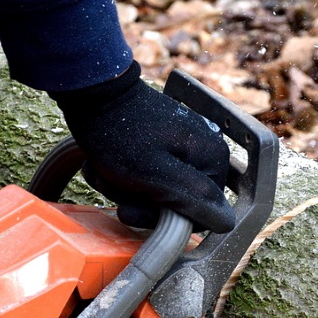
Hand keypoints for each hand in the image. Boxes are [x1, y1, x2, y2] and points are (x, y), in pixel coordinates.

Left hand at [50, 61, 234, 232]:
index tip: (133, 208)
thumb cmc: (120, 136)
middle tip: (115, 186)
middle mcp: (203, 152)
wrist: (90, 94)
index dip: (165, 219)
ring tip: (105, 171)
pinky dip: (121, 177)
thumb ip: (194, 199)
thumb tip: (227, 223)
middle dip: (139, 201)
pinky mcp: (160, 144)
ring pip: (155, 193)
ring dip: (124, 189)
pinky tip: (104, 165)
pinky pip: (145, 176)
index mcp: (212, 159)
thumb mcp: (157, 175)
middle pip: (176, 204)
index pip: (199, 214)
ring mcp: (182, 147)